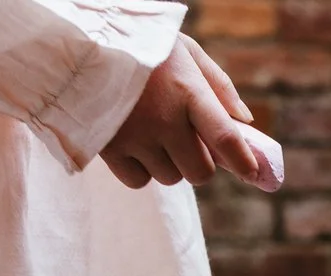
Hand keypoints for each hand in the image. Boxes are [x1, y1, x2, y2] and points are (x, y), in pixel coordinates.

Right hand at [104, 37, 274, 190]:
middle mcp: (164, 119)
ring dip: (169, 163)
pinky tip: (134, 144)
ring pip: (170, 177)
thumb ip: (218, 85)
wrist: (77, 39)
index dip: (244, 161)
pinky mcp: (109, 149)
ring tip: (153, 132)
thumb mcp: (183, 49)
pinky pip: (139, 181)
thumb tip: (245, 122)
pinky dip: (141, 170)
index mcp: (187, 90)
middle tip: (188, 142)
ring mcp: (135, 137)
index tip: (253, 172)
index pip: (226, 139)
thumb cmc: (138, 44)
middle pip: (200, 172)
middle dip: (201, 163)